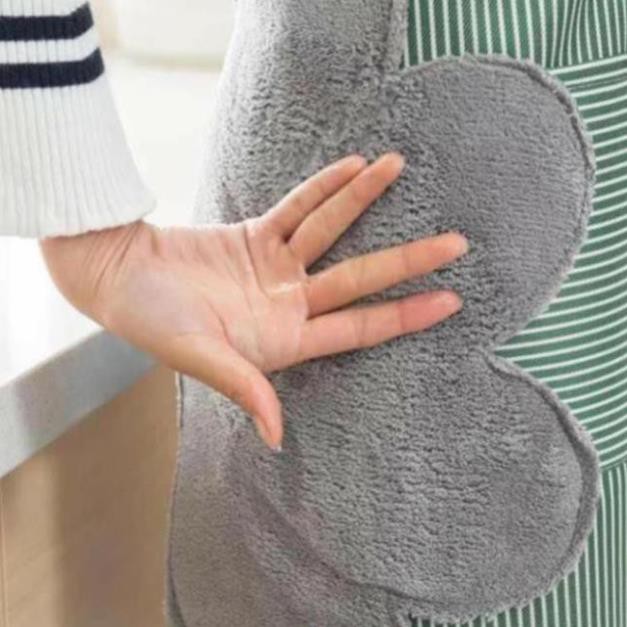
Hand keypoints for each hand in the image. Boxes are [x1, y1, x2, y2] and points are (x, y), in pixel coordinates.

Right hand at [40, 153, 467, 449]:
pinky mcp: (255, 236)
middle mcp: (288, 303)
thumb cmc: (152, 322)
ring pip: (331, 232)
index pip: (358, 327)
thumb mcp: (199, 357)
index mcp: (283, 339)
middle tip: (458, 242)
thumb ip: (243, 388)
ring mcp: (275, 268)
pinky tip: (354, 166)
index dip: (405, 315)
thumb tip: (276, 437)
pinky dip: (323, 188)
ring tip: (398, 166)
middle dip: (407, 260)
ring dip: (364, 201)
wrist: (118, 276)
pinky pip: (297, 208)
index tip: (450, 301)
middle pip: (360, 278)